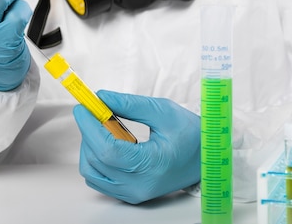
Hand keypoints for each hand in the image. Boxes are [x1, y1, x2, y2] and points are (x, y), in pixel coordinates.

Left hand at [74, 90, 199, 203]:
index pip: (108, 149)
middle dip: (89, 131)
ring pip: (92, 171)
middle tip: (94, 110)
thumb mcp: (164, 111)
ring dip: (90, 145)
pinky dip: (96, 159)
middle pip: (96, 159)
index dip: (90, 126)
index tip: (83, 107)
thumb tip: (101, 97)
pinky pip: (99, 179)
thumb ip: (130, 104)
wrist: (207, 158)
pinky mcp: (130, 194)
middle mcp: (139, 185)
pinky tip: (108, 142)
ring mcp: (134, 193)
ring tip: (105, 126)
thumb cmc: (191, 134)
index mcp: (151, 165)